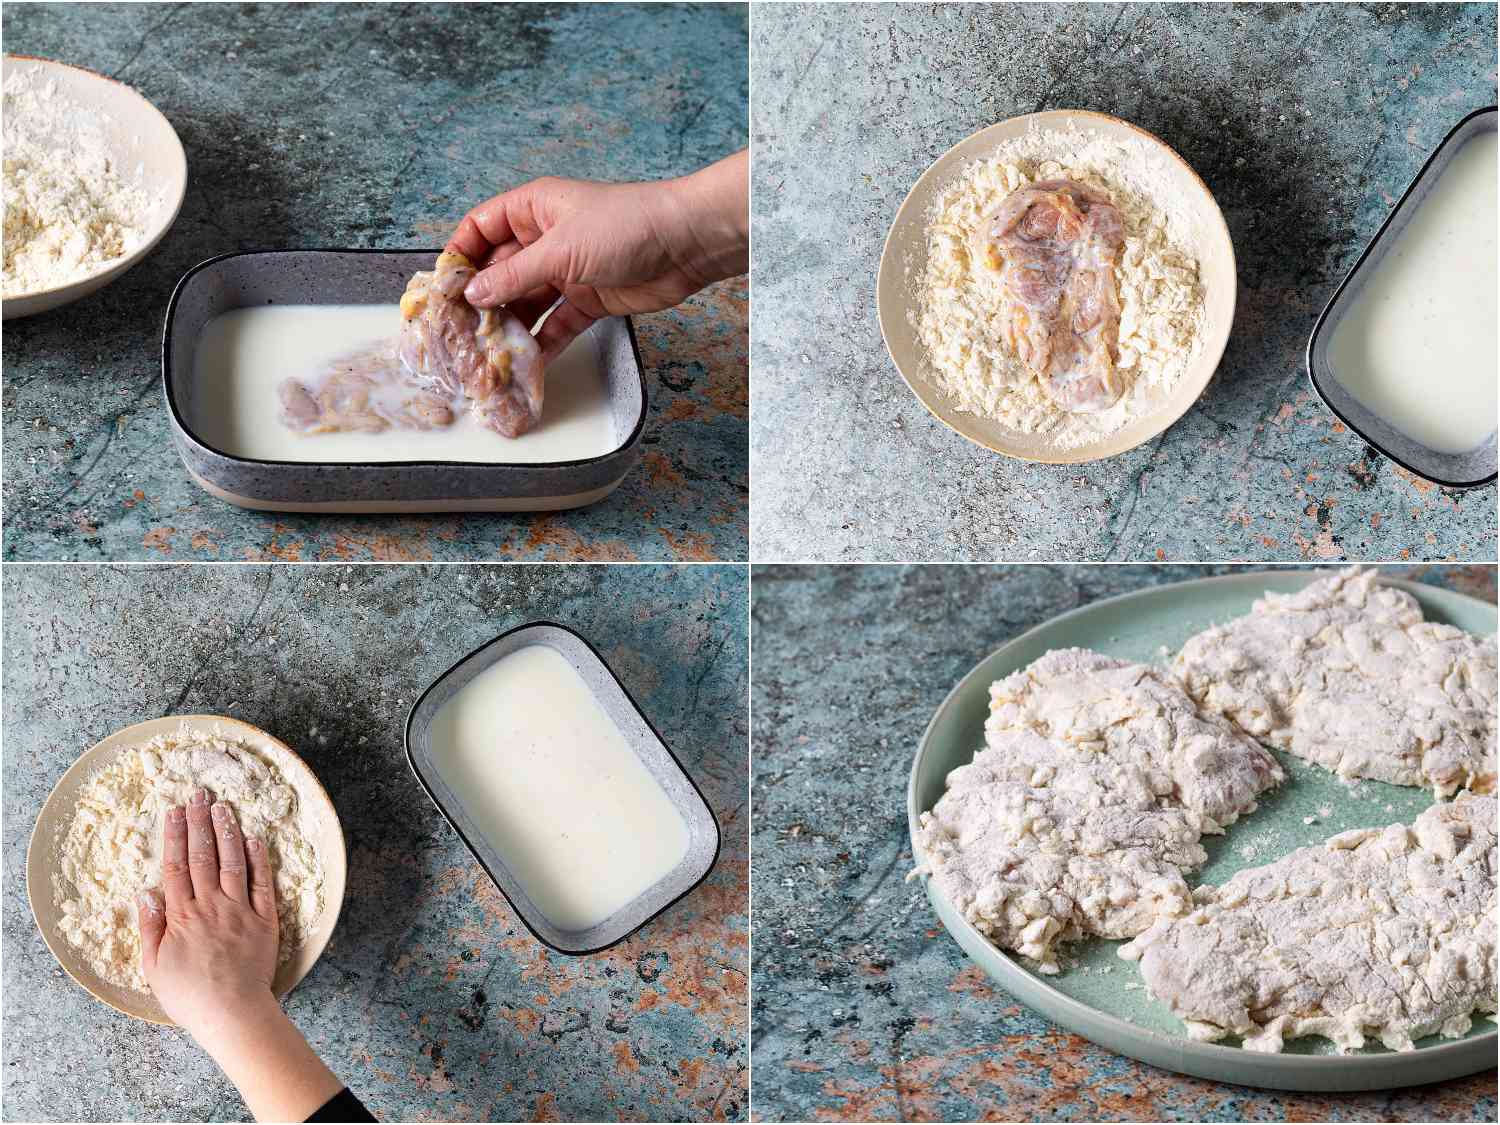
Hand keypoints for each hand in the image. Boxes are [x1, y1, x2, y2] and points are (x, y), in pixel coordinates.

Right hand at [137, 790, 277, 1034]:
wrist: (231, 1011)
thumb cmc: (188, 994)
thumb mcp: (154, 966)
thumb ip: (150, 927)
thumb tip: (144, 893)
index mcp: (181, 915)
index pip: (175, 866)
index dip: (174, 836)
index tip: (174, 811)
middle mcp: (211, 905)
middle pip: (202, 856)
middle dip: (199, 822)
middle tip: (199, 794)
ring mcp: (240, 910)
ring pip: (233, 861)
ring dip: (227, 832)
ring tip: (224, 807)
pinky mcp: (265, 919)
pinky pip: (262, 882)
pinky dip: (259, 858)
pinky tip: (255, 838)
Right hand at [448, 149, 747, 360]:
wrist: (685, 244)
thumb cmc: (626, 226)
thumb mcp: (561, 249)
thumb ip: (515, 275)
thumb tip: (474, 294)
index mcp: (534, 209)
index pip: (482, 228)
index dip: (460, 255)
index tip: (442, 287)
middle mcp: (546, 239)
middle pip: (501, 271)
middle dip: (482, 300)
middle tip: (460, 332)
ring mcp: (568, 271)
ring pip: (527, 302)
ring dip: (510, 327)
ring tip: (488, 354)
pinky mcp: (590, 300)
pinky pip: (557, 324)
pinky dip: (544, 342)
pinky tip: (527, 363)